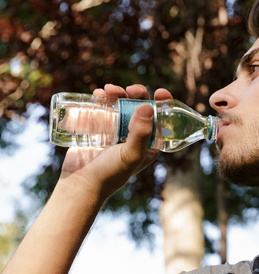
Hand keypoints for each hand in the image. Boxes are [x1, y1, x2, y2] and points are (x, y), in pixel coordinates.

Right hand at [60, 84, 172, 199]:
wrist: (81, 183)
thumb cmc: (110, 174)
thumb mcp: (130, 155)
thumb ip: (140, 134)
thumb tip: (147, 107)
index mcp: (149, 143)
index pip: (160, 119)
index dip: (162, 104)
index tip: (160, 92)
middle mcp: (134, 135)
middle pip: (140, 106)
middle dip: (137, 94)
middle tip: (131, 90)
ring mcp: (116, 129)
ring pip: (121, 103)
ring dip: (117, 92)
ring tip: (108, 91)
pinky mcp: (98, 126)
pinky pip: (103, 107)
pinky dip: (102, 97)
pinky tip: (99, 94)